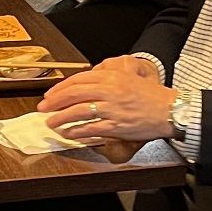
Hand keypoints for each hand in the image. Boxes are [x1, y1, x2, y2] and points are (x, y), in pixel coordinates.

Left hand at [38, 59, 177, 142]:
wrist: (169, 109)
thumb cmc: (150, 96)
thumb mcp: (127, 79)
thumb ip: (106, 81)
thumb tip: (84, 87)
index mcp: (111, 77)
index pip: (78, 80)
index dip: (59, 88)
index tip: (49, 95)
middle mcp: (110, 90)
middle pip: (73, 94)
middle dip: (54, 102)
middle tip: (43, 108)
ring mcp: (112, 108)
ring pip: (78, 111)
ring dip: (60, 118)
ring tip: (51, 123)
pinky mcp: (116, 125)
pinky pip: (91, 128)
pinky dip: (76, 131)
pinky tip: (69, 133)